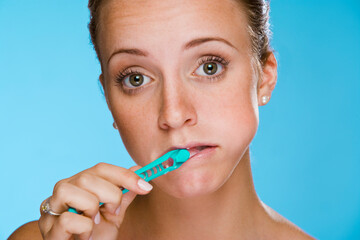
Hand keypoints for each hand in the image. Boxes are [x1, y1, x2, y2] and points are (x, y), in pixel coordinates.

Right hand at [38, 163, 152, 238]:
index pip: (100, 168)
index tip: (145, 186)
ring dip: (92, 207)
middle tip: (114, 211)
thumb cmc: (96, 236)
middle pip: (86, 176)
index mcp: (80, 184)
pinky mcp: (48, 229)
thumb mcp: (114, 214)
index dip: (125, 175)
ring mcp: (51, 209)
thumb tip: (139, 170)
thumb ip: (124, 194)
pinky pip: (67, 219)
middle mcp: (63, 191)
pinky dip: (84, 228)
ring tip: (95, 222)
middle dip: (110, 194)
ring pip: (70, 191)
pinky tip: (86, 236)